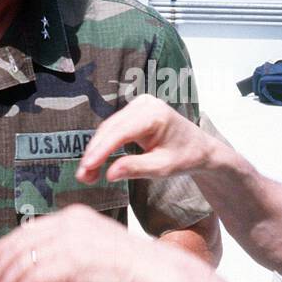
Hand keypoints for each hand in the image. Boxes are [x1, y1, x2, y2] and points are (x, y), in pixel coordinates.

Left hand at [0, 204, 217, 281]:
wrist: (159, 273)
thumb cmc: (133, 265)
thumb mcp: (98, 243)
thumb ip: (72, 245)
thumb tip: (45, 259)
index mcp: (75, 216)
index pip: (27, 230)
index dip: (5, 248)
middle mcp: (70, 224)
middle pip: (20, 245)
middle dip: (0, 269)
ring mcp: (72, 243)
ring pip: (24, 263)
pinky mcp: (76, 264)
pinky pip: (36, 279)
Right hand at [77, 93, 215, 184]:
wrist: (199, 148)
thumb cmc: (185, 157)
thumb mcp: (162, 168)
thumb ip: (136, 169)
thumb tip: (109, 174)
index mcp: (155, 115)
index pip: (121, 132)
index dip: (101, 150)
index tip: (86, 167)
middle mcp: (144, 104)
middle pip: (110, 129)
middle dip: (94, 153)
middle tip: (82, 177)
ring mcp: (138, 105)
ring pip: (108, 129)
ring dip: (96, 151)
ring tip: (87, 175)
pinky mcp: (134, 111)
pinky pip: (113, 128)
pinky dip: (104, 145)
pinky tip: (96, 163)